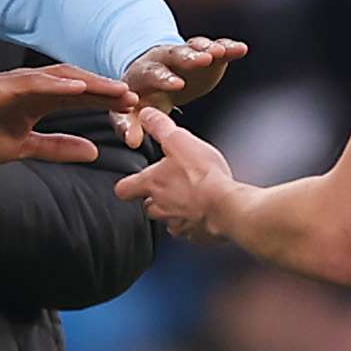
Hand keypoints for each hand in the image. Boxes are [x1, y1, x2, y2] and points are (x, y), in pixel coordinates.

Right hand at [0, 64, 136, 166]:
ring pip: (61, 79)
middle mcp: (32, 89)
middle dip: (107, 92)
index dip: (106, 104)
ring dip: (91, 83)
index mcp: (38, 104)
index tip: (134, 112)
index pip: (79, 100)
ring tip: (117, 90)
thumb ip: (56, 148)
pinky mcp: (0, 84)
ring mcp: (17, 83)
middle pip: (77, 86)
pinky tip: (79, 87)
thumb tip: (93, 152)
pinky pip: (33, 81)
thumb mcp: (22, 148)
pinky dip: (57, 83)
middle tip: (138, 98)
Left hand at [113, 107, 238, 240]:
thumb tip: (146, 114)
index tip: (132, 182)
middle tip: (170, 186)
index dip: (127, 185)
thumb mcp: (179, 140)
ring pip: (168, 218)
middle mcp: (160, 207)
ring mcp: (177, 223)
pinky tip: (206, 211)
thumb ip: (160, 127)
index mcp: (151, 184)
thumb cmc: (203, 175)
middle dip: (156, 197)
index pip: (124, 189)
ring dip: (176, 210)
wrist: (227, 207)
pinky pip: (189, 230)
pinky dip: (194, 222)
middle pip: (148, 205)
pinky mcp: (195, 235)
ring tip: (191, 198)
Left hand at [118, 37, 249, 146]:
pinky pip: (217, 47)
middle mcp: (165, 58)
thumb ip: (131, 126)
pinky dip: (228, 47)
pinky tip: (240, 49)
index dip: (165, 78)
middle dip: (189, 57)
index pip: (153, 73)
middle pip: (176, 54)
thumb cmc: (143, 99)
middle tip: (203, 59)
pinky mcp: (205, 54)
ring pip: (196, 48)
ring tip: (221, 52)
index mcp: (145, 73)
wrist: (156, 79)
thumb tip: (132, 141)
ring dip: (209, 48)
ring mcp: (186, 54)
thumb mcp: (132, 112)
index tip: (177, 85)